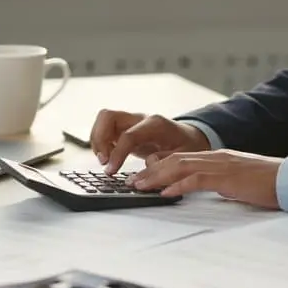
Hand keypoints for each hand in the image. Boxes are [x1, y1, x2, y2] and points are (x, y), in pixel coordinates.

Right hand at [91, 110, 210, 173]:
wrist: (190, 138)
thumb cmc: (187, 146)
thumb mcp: (184, 156)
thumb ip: (166, 160)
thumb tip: (149, 163)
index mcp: (155, 124)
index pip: (128, 135)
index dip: (117, 153)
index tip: (110, 170)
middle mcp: (140, 119)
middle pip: (108, 116)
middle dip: (99, 139)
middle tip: (104, 162)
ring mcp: (131, 122)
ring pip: (103, 121)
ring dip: (97, 141)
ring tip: (105, 161)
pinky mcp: (125, 129)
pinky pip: (105, 130)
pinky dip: (101, 143)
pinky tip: (109, 158)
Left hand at [130, 150, 281, 209]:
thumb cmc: (267, 183)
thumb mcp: (237, 181)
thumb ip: (220, 182)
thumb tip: (206, 188)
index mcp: (217, 157)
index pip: (182, 157)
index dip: (160, 165)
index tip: (143, 175)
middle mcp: (215, 157)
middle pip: (175, 159)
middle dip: (151, 171)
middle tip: (132, 182)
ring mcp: (221, 165)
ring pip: (180, 166)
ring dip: (157, 177)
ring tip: (139, 187)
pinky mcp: (227, 177)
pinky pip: (197, 180)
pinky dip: (179, 185)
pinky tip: (166, 193)